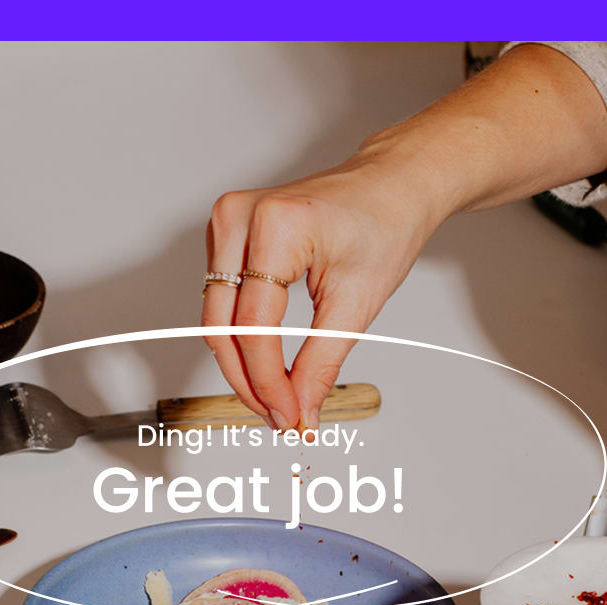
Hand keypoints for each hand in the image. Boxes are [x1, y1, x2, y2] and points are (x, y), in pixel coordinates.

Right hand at [201, 155, 442, 429]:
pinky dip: (240, 339)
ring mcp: (226, 221)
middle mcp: (239, 217)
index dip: (268, 383)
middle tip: (278, 417)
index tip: (287, 417)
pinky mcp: (226, 233)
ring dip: (241, 366)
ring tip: (274, 397)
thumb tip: (300, 412)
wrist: (390, 186)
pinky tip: (263, 365)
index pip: (255, 328)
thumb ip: (320, 365)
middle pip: (222, 326)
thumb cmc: (382, 224)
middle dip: (249, 382)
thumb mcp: (357, 303)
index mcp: (276, 225)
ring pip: (215, 319)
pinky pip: (221, 302)